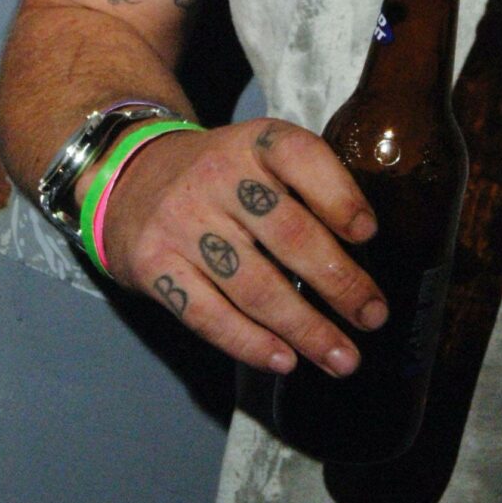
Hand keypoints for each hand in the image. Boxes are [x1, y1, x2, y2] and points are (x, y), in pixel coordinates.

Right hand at [97, 116, 387, 377]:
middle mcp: (216, 177)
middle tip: (373, 316)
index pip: (301, 158)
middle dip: (339, 282)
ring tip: (342, 358)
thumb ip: (303, 186)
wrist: (128, 176)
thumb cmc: (219, 176)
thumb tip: (363, 250)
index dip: (339, 196)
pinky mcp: (153, 265)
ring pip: (253, 286)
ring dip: (304, 329)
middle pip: (288, 235)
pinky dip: (249, 342)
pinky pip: (207, 314)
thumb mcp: (258, 155)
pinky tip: (284, 360)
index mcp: (254, 142)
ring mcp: (181, 223)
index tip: (368, 233)